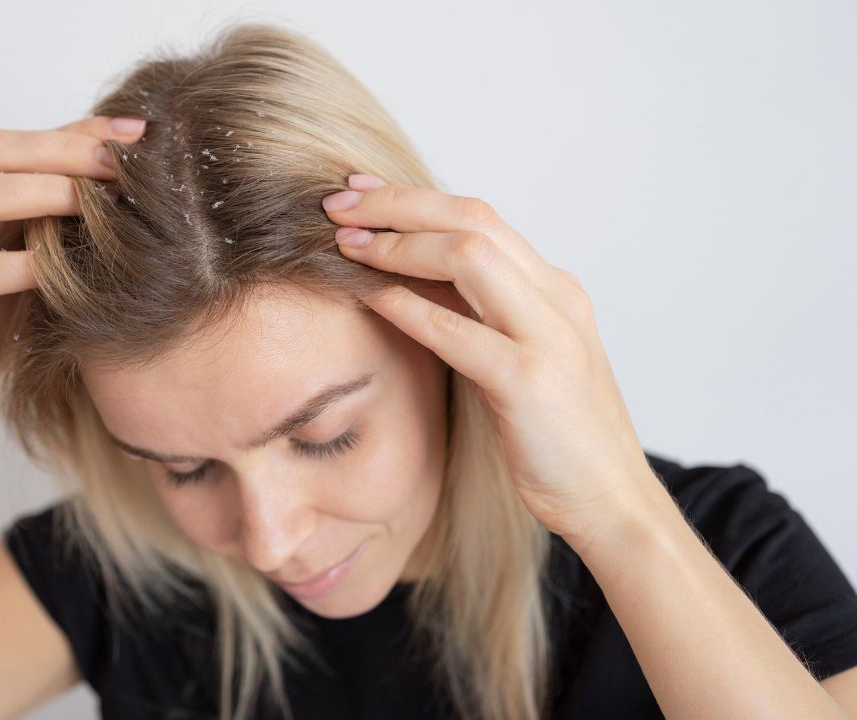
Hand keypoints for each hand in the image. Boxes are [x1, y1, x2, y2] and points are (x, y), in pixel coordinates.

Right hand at [0, 115, 147, 427]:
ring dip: (42, 192)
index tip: (138, 129)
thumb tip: (139, 202)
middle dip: (63, 149)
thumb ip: (67, 232)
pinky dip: (21, 265)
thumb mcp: (39, 267)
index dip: (82, 130)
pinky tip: (60, 268)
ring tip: (95, 201)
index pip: (29, 143)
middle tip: (120, 162)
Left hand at [322, 174, 658, 550]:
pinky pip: (455, 330)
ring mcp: (548, 336)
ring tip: (343, 242)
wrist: (610, 498)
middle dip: (398, 204)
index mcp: (555, 289)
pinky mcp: (528, 382)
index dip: (415, 200)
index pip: (480, 218)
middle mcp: (557, 298)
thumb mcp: (521, 357)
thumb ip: (480, 315)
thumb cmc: (557, 433)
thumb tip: (413, 281)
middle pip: (472, 219)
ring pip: (468, 256)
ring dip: (396, 244)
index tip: (362, 193)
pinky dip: (405, 305)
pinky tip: (367, 295)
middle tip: (338, 201)